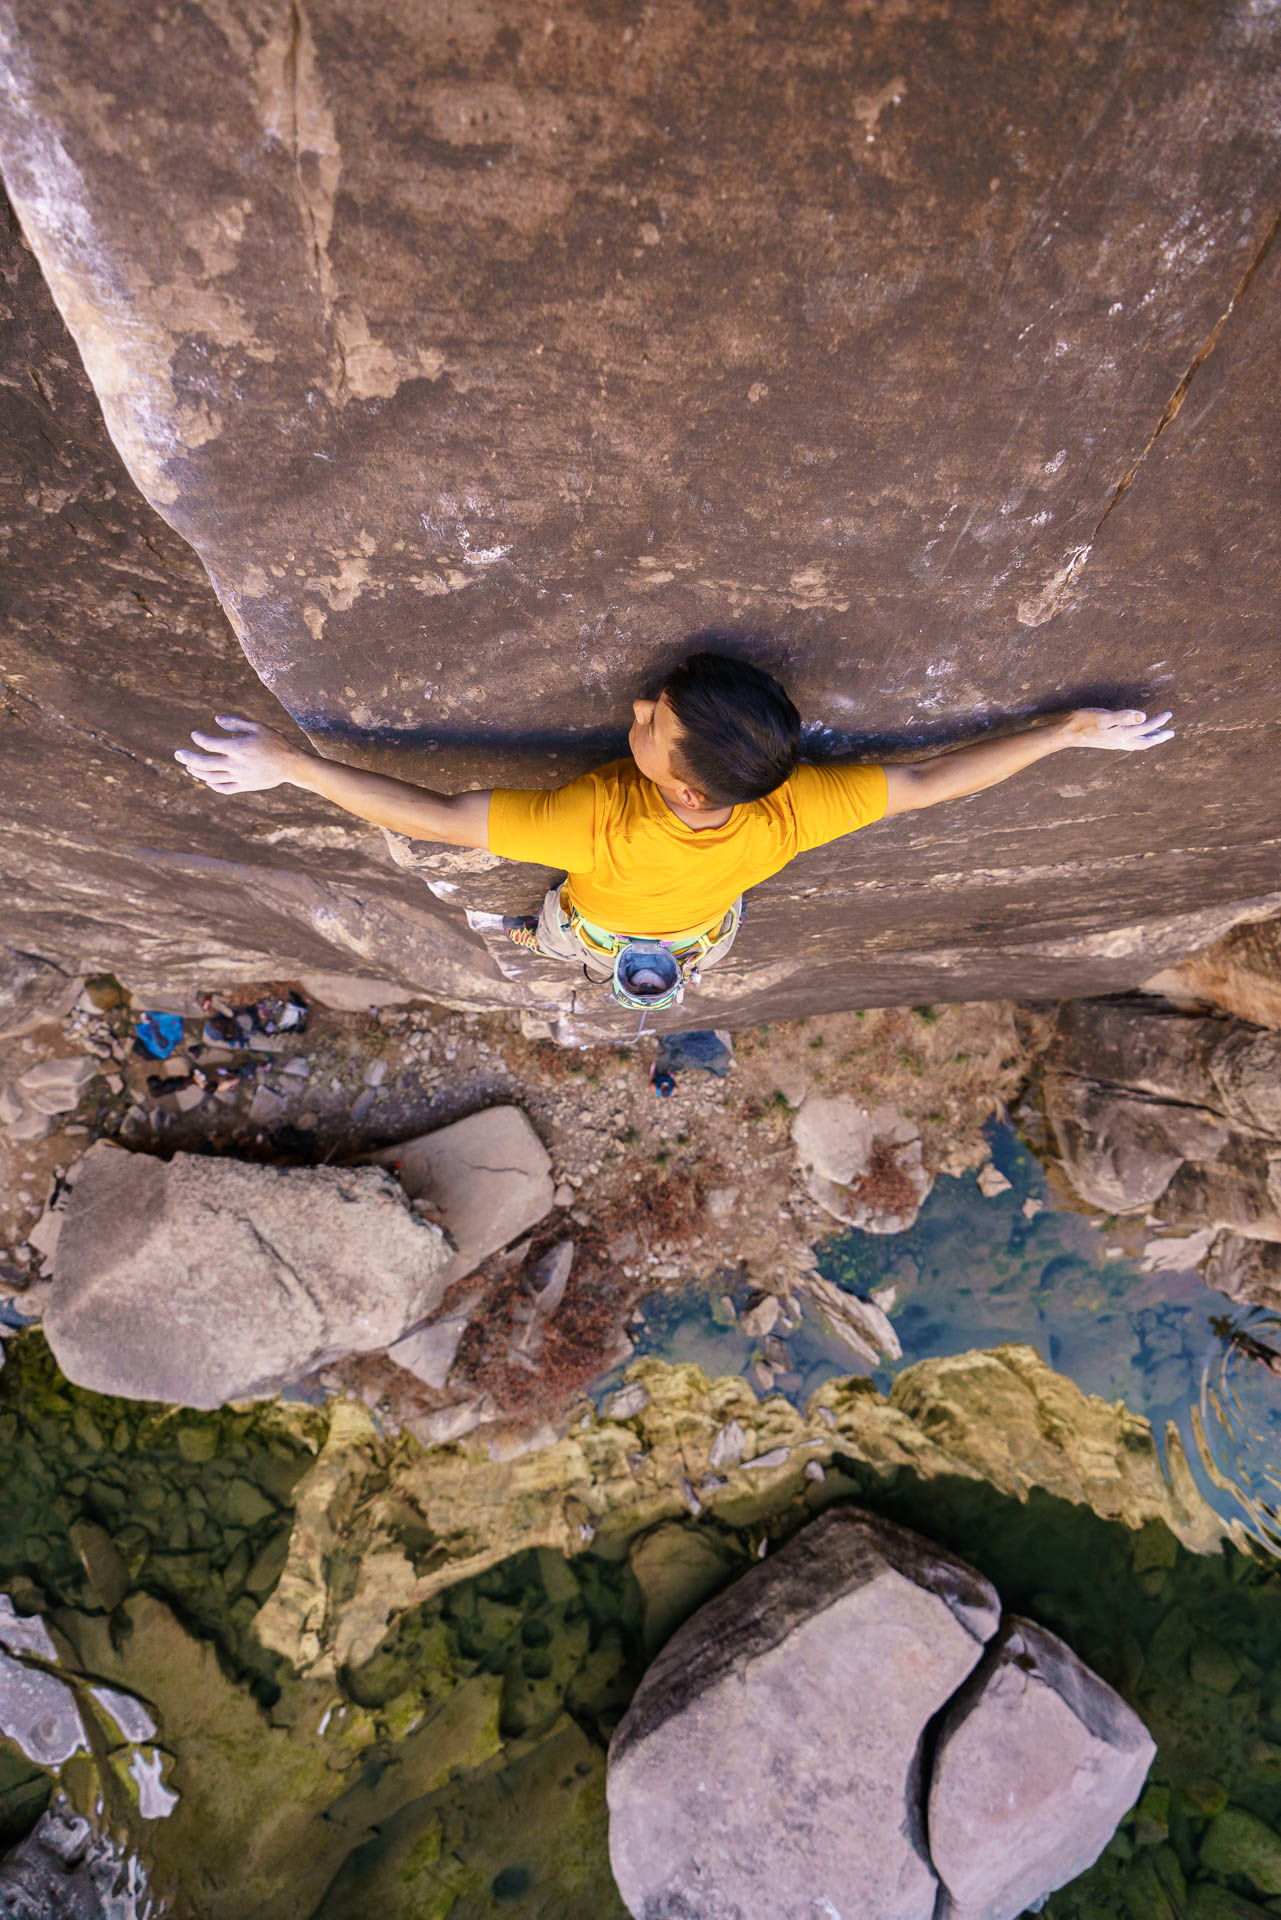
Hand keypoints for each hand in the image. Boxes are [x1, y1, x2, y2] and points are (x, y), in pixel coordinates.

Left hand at [174, 715, 305, 792]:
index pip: (209, 744)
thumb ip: (235, 722)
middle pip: (204, 763)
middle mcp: (235, 764)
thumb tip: (216, 719)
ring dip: (197, 772)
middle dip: (188, 758)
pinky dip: (212, 784)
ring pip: (211, 777)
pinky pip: (224, 788)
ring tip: (189, 767)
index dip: (198, 738)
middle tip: (177, 754)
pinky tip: (207, 779)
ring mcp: (239, 777)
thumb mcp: (257, 726)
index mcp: (237, 747)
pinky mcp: (244, 786)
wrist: (291, 765)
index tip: (195, 735)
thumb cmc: (275, 742)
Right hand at [1059, 707, 1174, 751]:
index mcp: (1122, 735)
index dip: (1158, 722)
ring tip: (1157, 736)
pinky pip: (1129, 742)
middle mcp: (1120, 741)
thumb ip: (1124, 717)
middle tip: (1170, 733)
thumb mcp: (1104, 717)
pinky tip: (1134, 736)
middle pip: (1145, 742)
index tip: (1169, 715)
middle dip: (1158, 737)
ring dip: (1149, 740)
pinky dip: (1137, 739)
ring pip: (1137, 743)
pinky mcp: (1108, 741)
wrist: (1067, 733)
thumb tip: (1143, 716)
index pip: (1145, 727)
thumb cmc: (1084, 722)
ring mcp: (1114, 743)